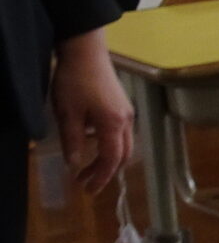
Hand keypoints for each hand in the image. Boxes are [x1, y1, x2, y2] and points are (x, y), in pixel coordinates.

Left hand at [49, 30, 132, 194]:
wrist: (86, 51)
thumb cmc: (75, 82)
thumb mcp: (67, 114)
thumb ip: (72, 141)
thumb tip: (74, 164)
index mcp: (114, 125)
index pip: (111, 160)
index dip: (100, 177)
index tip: (87, 190)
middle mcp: (126, 121)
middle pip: (123, 155)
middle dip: (105, 172)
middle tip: (85, 183)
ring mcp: (127, 112)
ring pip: (124, 144)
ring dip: (107, 159)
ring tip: (86, 166)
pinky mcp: (122, 104)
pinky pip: (120, 132)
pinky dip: (108, 145)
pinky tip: (91, 141)